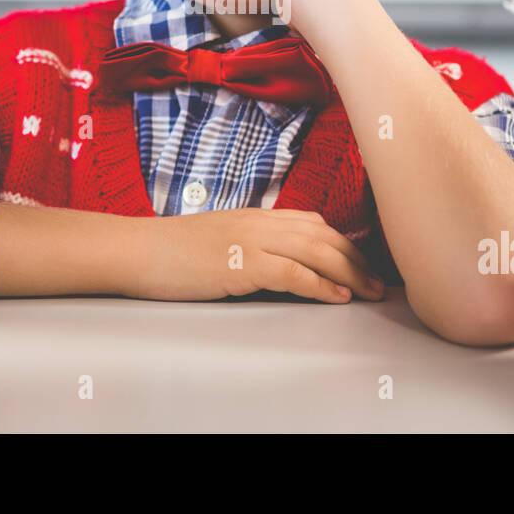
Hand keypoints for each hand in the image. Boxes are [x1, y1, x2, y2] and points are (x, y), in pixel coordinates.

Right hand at [131, 208, 386, 302]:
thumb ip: (248, 246)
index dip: (344, 243)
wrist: (136, 250)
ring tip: (369, 292)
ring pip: (317, 250)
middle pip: (325, 235)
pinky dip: (320, 284)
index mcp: (254, 217)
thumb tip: (276, 267)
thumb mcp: (218, 241)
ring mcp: (250, 240)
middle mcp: (259, 222)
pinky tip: (337, 297)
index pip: (313, 223)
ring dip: (350, 272)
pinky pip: (292, 272)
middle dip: (357, 259)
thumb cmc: (170, 252)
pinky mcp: (241, 263)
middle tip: (378, 283)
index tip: (362, 262)